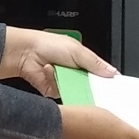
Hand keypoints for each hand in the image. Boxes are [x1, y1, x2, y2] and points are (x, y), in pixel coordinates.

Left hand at [0, 27, 114, 96]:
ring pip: (77, 91)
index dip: (106, 80)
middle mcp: (75, 73)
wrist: (25, 52)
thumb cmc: (48, 45)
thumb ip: (95, 63)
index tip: (113, 86)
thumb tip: (112, 72)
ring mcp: (65, 83)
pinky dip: (56, 83)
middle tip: (91, 83)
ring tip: (64, 72)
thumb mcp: (77, 51)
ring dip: (70, 82)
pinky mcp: (54, 91)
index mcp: (83, 61)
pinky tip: (51, 72)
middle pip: (90, 86)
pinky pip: (62, 93)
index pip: (100, 73)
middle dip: (90, 85)